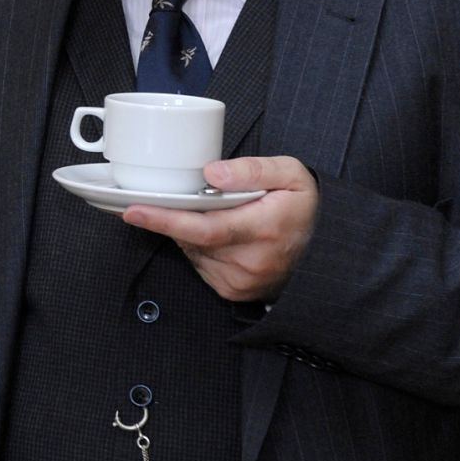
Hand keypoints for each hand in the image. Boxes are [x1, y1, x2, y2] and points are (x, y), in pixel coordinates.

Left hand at [121, 155, 317, 303]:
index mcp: (263, 229)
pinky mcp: (233, 291)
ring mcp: (240, 281)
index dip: (165, 219)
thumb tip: (211, 171)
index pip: (203, 227)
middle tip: (164, 199)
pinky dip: (199, 247)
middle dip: (174, 217)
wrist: (326, 251)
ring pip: (192, 251)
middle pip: (191, 238)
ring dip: (189, 231)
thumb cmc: (306, 208)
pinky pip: (200, 264)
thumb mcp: (290, 174)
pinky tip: (218, 235)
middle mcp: (250, 261)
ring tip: (216, 214)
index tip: (133, 210)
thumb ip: (252, 169)